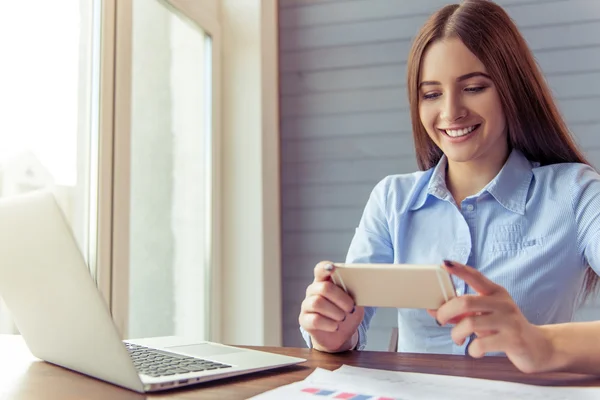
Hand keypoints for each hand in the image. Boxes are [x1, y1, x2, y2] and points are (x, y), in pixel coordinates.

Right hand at [299, 261, 363, 352]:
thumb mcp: (355, 302)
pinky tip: (336, 326)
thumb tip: (364, 286)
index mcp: (324, 281)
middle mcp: (313, 291)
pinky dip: (329, 324)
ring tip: (343, 318)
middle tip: (351, 308)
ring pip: (318, 303)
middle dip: (341, 298)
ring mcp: (307, 305)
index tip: (333, 268)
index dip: (325, 267)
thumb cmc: (347, 314)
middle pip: (324, 288)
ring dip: (335, 312)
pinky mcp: (304, 320)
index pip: (321, 269)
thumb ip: (355, 293)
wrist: (340, 335)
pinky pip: (315, 320)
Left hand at [428, 260, 553, 372]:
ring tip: (457, 339)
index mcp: (496, 293)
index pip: (476, 276)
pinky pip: (481, 344)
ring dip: (456, 334)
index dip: (459, 270)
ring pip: (469, 323)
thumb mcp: (485, 316)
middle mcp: (503, 304)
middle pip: (465, 302)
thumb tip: (433, 311)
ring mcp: (509, 322)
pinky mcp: (512, 340)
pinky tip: (474, 350)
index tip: (444, 264)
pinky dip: (471, 350)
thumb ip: (462, 313)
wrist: (538, 347)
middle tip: (440, 321)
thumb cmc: (504, 328)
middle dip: (445, 312)